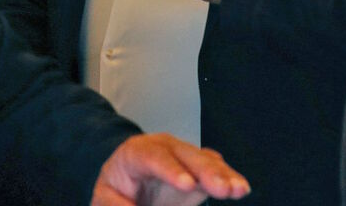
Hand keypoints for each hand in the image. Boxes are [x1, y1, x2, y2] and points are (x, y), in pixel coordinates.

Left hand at [92, 133, 249, 205]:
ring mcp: (184, 156)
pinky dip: (228, 178)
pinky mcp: (198, 168)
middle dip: (207, 171)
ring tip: (238, 190)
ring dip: (223, 175)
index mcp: (136, 152)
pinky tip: (239, 188)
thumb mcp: (105, 198)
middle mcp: (164, 147)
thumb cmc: (115, 189)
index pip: (152, 156)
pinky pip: (215, 169)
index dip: (171, 170)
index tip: (188, 185)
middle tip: (223, 188)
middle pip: (186, 154)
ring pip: (205, 160)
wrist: (125, 181)